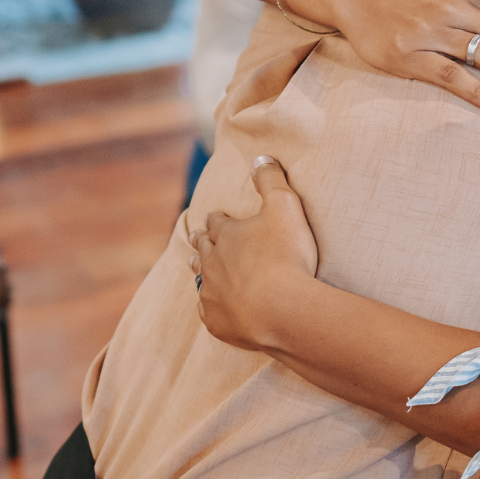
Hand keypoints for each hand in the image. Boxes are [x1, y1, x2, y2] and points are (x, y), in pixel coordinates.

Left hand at [188, 156, 319, 354]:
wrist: (281, 310)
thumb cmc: (285, 256)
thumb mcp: (285, 206)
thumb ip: (271, 179)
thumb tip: (260, 156)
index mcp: (226, 235)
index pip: (217, 222)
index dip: (218, 219)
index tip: (217, 216)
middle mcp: (212, 263)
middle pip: (202, 248)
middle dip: (201, 240)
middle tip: (197, 237)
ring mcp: (212, 294)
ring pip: (200, 279)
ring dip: (198, 270)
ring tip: (193, 266)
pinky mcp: (218, 322)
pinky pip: (210, 313)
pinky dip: (212, 307)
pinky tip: (215, 308)